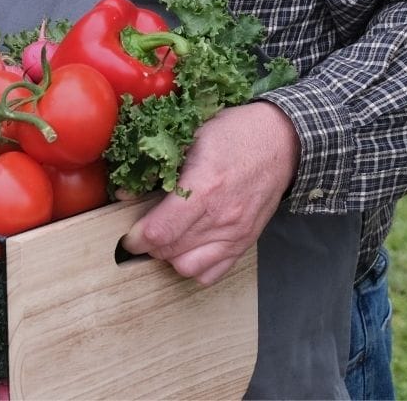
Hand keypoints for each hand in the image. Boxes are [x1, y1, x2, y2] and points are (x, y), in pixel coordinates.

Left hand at [120, 101, 298, 285]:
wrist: (283, 141)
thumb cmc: (236, 133)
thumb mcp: (192, 137)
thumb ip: (157, 166)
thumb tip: (123, 192)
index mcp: (204, 187)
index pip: (159, 232)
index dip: (136, 237)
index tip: (129, 233)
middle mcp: (221, 216)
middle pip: (169, 252)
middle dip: (150, 245)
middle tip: (146, 229)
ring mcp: (235, 233)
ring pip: (188, 268)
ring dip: (171, 257)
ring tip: (169, 237)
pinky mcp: (246, 241)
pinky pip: (214, 273)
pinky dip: (196, 267)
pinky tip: (191, 247)